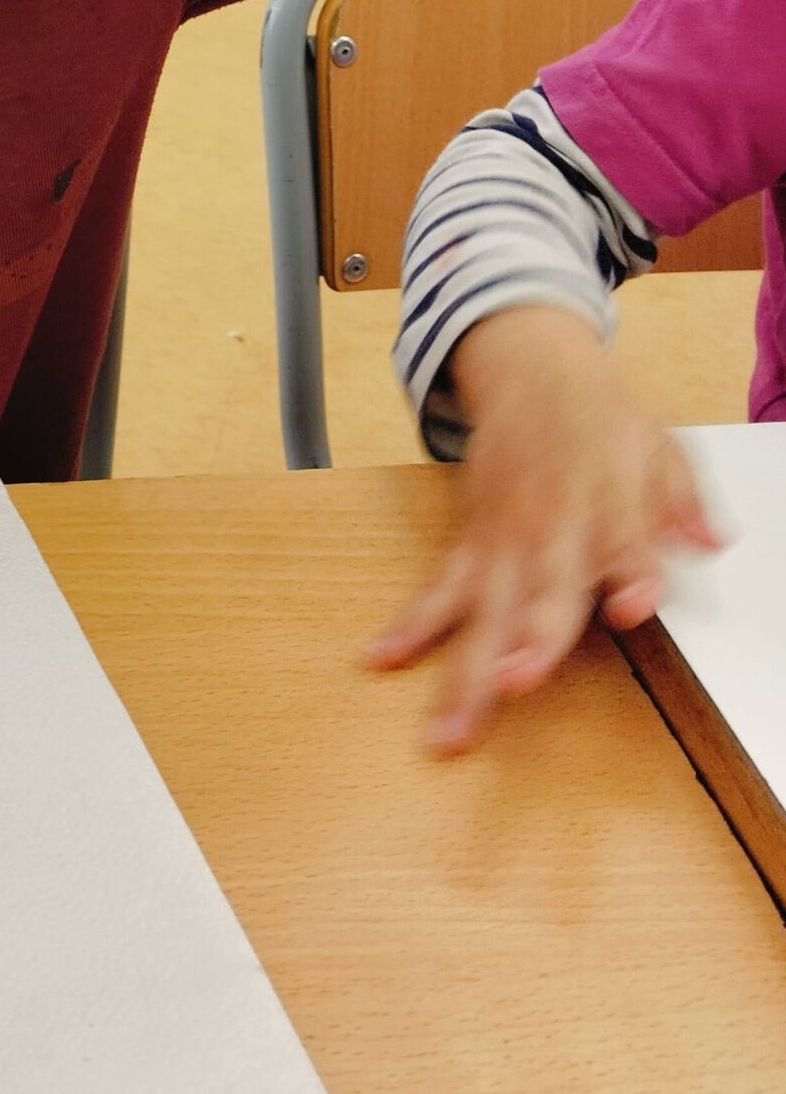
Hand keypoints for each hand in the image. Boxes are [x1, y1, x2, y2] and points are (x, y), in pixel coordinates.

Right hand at [367, 308, 723, 753]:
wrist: (529, 368)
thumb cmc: (600, 415)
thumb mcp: (660, 446)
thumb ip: (683, 499)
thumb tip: (709, 541)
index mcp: (606, 496)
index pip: (623, 540)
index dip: (630, 574)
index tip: (630, 607)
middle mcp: (549, 522)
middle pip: (539, 588)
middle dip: (527, 637)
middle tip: (515, 681)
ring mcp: (503, 537)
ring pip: (481, 609)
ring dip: (464, 668)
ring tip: (450, 724)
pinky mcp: (471, 542)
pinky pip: (439, 590)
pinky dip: (409, 625)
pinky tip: (383, 657)